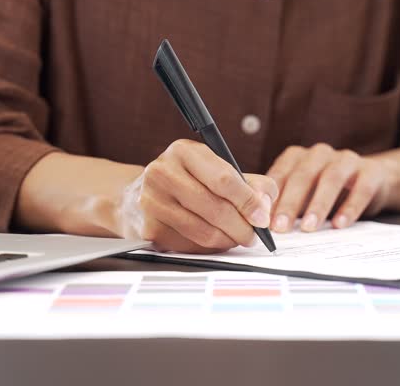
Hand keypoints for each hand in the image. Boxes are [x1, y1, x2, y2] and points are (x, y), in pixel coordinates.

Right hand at [119, 139, 278, 252]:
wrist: (135, 196)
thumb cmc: (184, 181)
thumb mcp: (215, 169)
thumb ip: (249, 183)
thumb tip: (265, 206)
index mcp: (183, 152)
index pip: (223, 179)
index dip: (248, 202)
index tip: (262, 218)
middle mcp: (162, 172)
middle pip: (215, 208)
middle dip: (242, 227)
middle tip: (254, 235)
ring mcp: (152, 201)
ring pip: (204, 231)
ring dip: (228, 240)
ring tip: (237, 238)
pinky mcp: (148, 228)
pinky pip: (190, 245)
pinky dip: (209, 247)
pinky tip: (214, 239)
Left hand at [267, 143, 394, 232]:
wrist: (372, 180)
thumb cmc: (325, 190)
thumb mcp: (303, 194)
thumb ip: (284, 203)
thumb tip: (261, 225)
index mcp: (298, 156)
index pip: (280, 173)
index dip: (270, 196)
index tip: (261, 218)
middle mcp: (321, 154)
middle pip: (303, 175)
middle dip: (290, 202)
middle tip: (280, 227)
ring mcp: (347, 160)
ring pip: (331, 179)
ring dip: (318, 204)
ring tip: (309, 227)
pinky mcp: (371, 172)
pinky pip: (361, 188)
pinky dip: (350, 207)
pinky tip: (339, 225)